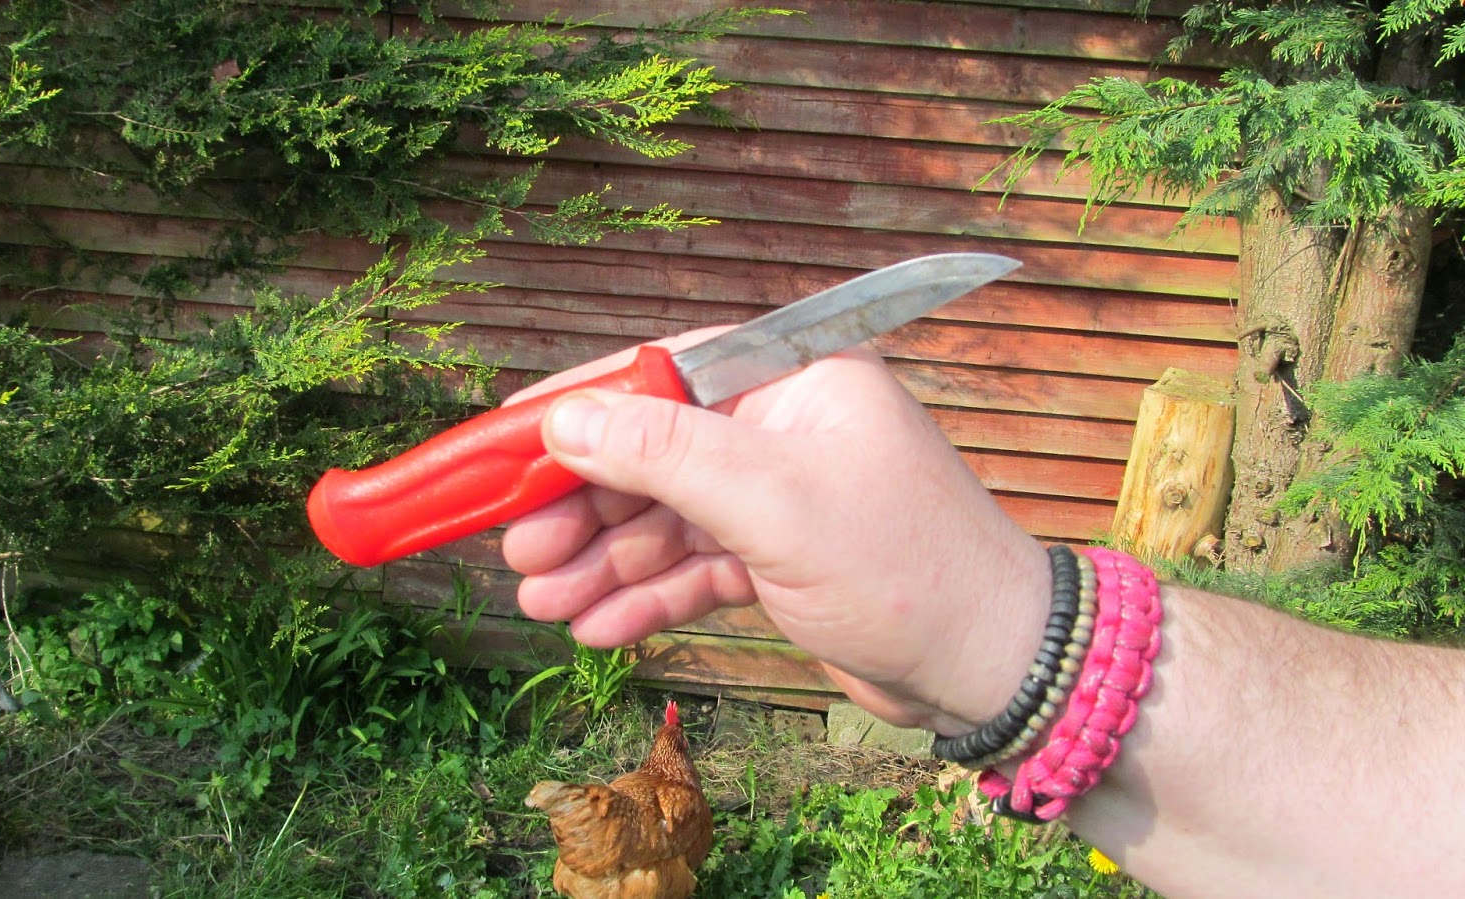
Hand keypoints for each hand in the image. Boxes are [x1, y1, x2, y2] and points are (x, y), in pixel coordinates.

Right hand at [501, 331, 1051, 730]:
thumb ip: (665, 455)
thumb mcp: (775, 502)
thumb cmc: (906, 567)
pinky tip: (597, 628)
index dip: (575, 409)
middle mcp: (782, 428)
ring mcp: (780, 496)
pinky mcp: (780, 559)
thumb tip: (564, 419)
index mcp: (792, 378)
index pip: (658, 376)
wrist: (993, 666)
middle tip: (517, 552)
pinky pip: (695, 566)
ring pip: (665, 519)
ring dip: (603, 561)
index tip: (500, 442)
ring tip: (541, 601)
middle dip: (581, 507)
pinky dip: (648, 597)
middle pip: (651, 455)